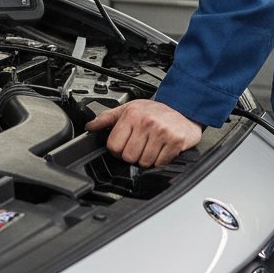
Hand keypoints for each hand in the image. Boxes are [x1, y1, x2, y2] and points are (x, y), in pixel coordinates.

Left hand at [86, 99, 202, 167]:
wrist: (183, 109)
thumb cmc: (155, 111)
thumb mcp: (128, 109)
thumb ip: (107, 118)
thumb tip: (89, 127)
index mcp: (132, 115)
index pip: (114, 146)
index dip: (117, 150)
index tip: (125, 145)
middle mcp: (146, 122)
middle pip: (128, 157)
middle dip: (133, 155)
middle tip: (141, 146)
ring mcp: (161, 132)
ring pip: (144, 162)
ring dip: (147, 159)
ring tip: (152, 146)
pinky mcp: (175, 141)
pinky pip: (160, 163)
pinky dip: (161, 160)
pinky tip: (162, 149)